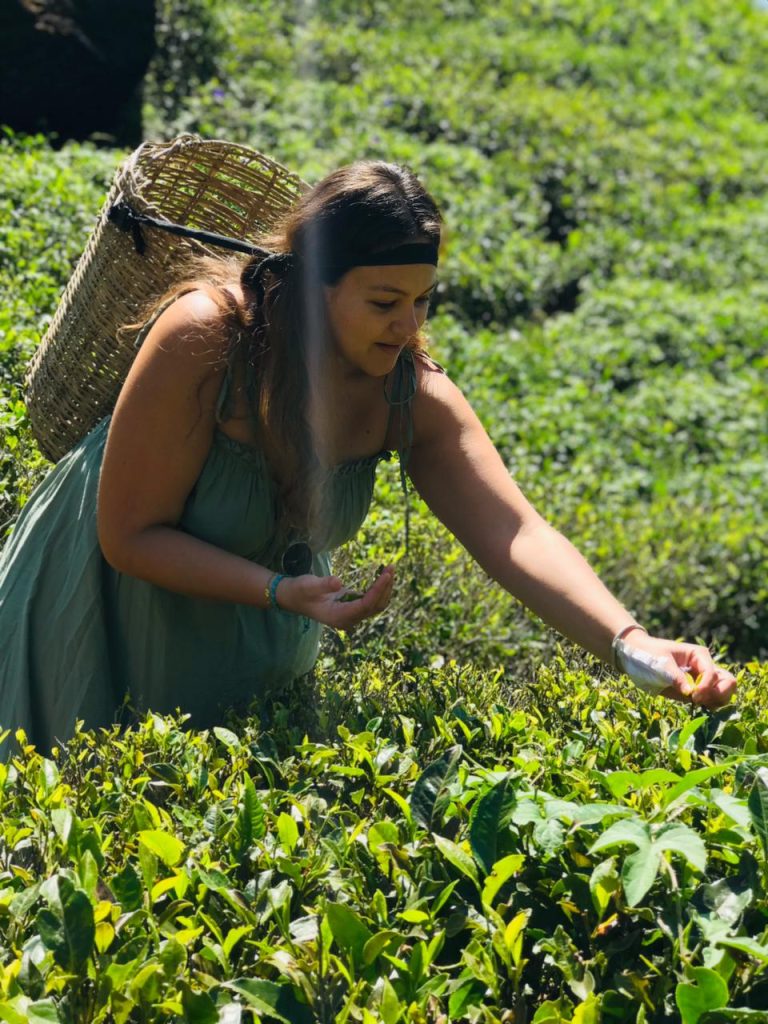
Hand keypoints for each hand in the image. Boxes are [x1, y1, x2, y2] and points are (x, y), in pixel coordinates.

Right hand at [275, 565, 394, 629]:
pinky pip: (371, 602)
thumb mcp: (309, 585)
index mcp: (338, 617)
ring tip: (390, 569)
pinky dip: (379, 589)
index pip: (365, 605)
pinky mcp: (352, 609)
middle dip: (385, 587)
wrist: (292, 598)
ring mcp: (350, 616)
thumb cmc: (299, 590)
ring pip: (376, 605)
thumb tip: (339, 582)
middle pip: (375, 606)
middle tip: (391, 567)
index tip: (386, 574)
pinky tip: (383, 576)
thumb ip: (323, 585)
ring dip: (385, 588)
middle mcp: (347, 620)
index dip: (378, 590)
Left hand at [618, 631, 735, 707]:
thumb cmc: (647, 655)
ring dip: (714, 702)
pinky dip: (708, 706)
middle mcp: (704, 668)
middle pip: (728, 682)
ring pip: (723, 694)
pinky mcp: (695, 692)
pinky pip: (711, 702)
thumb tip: (691, 692)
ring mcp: (701, 681)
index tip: (693, 696)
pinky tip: (694, 705)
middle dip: (719, 694)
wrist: (634, 658)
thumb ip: (676, 677)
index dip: (706, 687)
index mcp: (699, 655)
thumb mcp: (660, 664)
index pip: (712, 673)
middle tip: (700, 701)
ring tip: (695, 702)